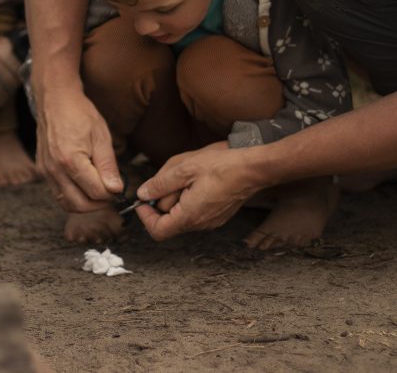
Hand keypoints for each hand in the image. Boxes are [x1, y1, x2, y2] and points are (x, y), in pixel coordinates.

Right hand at [35, 88, 122, 212]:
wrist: (55, 101)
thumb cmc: (80, 114)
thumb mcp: (101, 137)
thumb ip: (108, 166)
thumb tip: (116, 189)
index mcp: (71, 160)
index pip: (96, 192)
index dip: (112, 194)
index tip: (120, 187)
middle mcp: (55, 170)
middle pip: (80, 205)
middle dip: (100, 204)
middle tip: (112, 193)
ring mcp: (46, 172)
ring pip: (67, 204)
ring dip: (86, 204)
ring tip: (99, 191)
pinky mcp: (42, 171)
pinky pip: (58, 194)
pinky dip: (73, 197)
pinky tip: (84, 185)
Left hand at [135, 142, 260, 240]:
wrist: (254, 167)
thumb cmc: (223, 165)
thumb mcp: (184, 168)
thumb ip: (160, 183)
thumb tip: (142, 194)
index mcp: (189, 216)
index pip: (157, 230)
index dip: (145, 215)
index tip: (144, 198)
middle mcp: (200, 224)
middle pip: (168, 219)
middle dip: (163, 198)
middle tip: (172, 176)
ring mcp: (210, 221)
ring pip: (181, 213)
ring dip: (178, 195)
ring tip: (189, 174)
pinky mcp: (217, 214)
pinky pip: (194, 209)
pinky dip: (190, 195)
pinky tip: (199, 178)